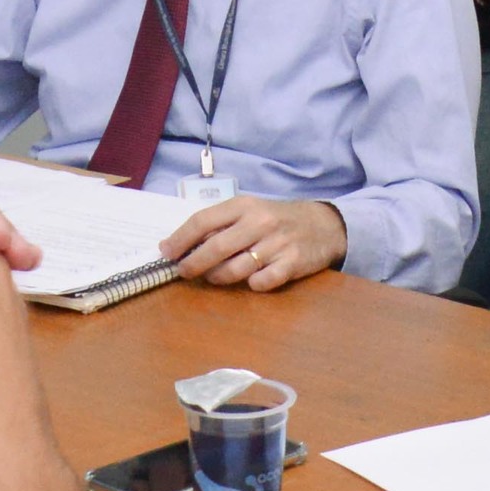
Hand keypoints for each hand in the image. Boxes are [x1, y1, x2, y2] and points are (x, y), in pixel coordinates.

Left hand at [164, 195, 345, 289]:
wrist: (322, 225)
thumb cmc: (276, 220)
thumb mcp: (249, 211)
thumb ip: (220, 225)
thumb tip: (180, 245)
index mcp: (243, 205)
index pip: (202, 221)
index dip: (180, 239)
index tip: (166, 252)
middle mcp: (259, 222)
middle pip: (215, 247)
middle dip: (193, 263)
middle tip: (183, 272)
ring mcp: (277, 243)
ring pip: (236, 268)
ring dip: (219, 277)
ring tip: (214, 277)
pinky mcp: (292, 263)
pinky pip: (263, 282)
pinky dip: (252, 285)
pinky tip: (251, 281)